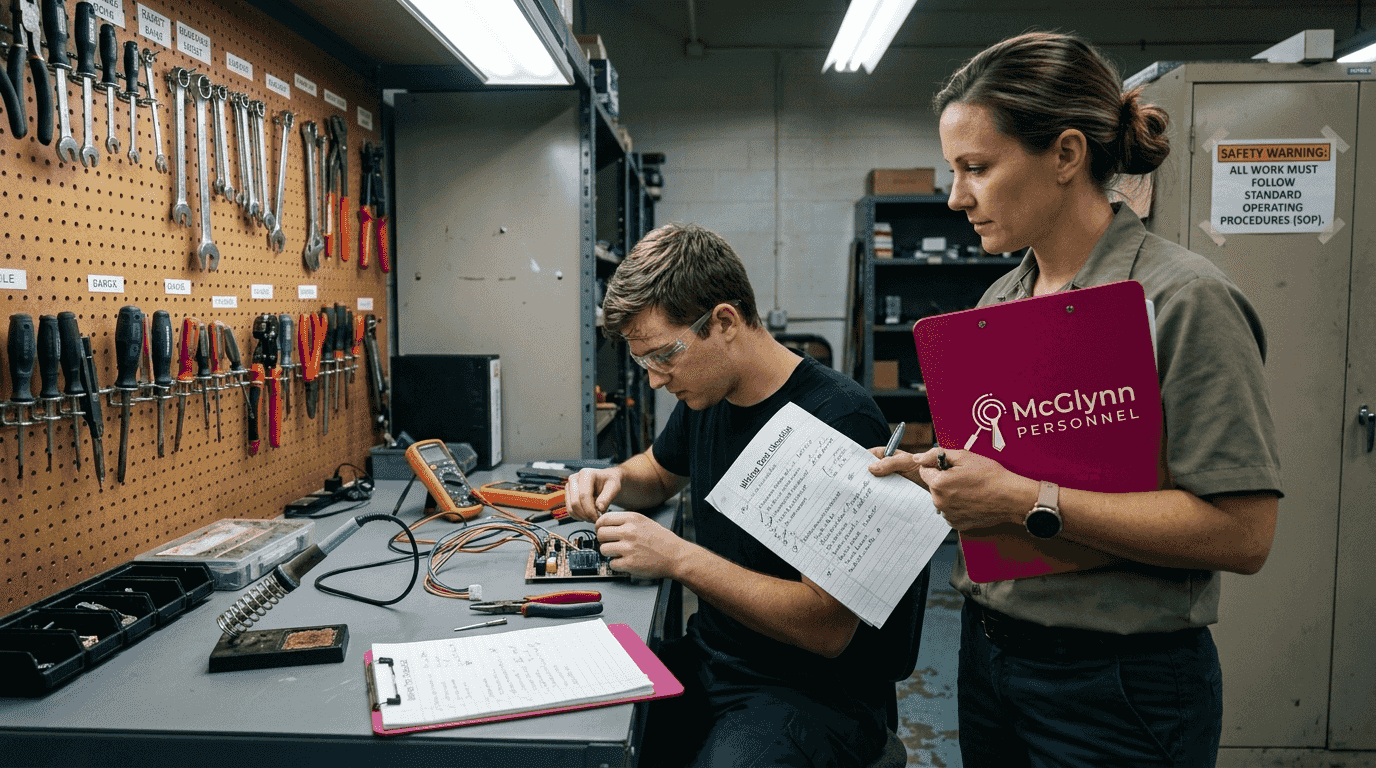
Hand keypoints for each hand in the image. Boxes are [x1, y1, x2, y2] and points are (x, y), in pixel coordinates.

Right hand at [564, 467, 620, 521]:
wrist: (606, 480)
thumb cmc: (610, 482)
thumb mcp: (614, 487)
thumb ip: (607, 497)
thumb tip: (599, 508)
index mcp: (586, 474)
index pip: (584, 495)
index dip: (590, 510)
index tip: (598, 518)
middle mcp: (574, 478)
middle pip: (575, 502)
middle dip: (586, 515)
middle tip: (596, 520)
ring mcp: (569, 486)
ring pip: (571, 508)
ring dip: (582, 517)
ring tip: (593, 518)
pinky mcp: (568, 494)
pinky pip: (569, 510)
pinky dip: (578, 516)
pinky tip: (588, 516)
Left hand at [595, 511, 686, 578]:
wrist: (675, 556)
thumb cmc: (662, 540)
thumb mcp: (644, 521)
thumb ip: (626, 521)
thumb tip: (606, 524)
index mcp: (632, 519)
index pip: (604, 519)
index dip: (599, 526)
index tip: (601, 530)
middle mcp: (629, 531)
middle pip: (600, 534)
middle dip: (603, 540)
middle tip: (610, 543)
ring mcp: (628, 548)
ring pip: (603, 549)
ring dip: (609, 553)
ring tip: (619, 553)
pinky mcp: (629, 564)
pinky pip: (612, 564)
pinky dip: (617, 565)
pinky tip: (626, 561)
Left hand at [871, 447, 1036, 531]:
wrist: (1010, 497)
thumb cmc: (990, 476)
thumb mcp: (964, 456)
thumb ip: (936, 454)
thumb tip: (918, 457)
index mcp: (939, 484)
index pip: (924, 470)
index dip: (938, 466)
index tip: (952, 467)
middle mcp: (940, 502)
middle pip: (932, 485)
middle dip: (943, 480)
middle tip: (964, 477)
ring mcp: (948, 515)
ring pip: (941, 498)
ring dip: (950, 493)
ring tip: (970, 489)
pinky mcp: (957, 523)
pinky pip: (950, 511)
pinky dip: (957, 505)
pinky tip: (972, 500)